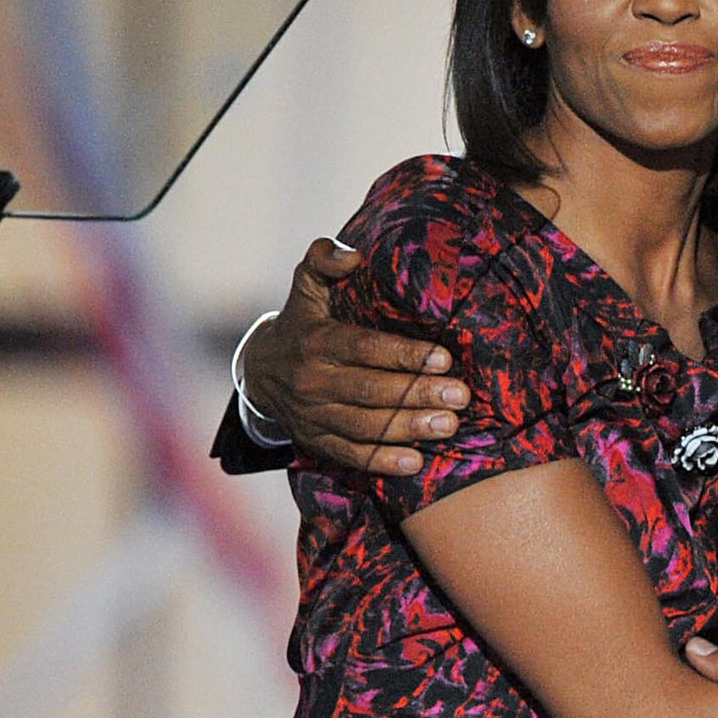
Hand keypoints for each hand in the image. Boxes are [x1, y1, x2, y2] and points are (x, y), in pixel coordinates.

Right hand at [240, 238, 470, 475]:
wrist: (259, 372)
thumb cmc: (299, 324)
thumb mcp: (306, 285)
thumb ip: (324, 260)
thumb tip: (352, 255)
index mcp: (316, 341)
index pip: (365, 349)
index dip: (404, 355)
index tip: (443, 359)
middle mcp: (312, 381)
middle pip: (371, 390)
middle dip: (418, 394)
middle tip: (459, 396)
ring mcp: (313, 415)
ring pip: (365, 426)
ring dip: (408, 427)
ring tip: (448, 425)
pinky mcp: (315, 441)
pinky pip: (350, 455)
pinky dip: (382, 461)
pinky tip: (415, 462)